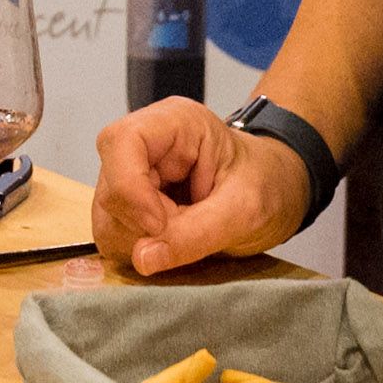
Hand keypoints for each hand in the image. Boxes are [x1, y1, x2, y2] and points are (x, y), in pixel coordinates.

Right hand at [91, 98, 309, 276]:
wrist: (275, 194)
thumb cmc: (267, 184)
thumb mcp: (246, 208)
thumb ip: (197, 233)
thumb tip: (142, 259)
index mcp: (174, 123)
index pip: (122, 143)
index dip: (130, 188)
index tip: (160, 223)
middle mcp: (144, 147)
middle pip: (110, 188)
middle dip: (145, 224)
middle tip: (190, 231)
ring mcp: (132, 179)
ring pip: (107, 219)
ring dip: (144, 241)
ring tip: (188, 234)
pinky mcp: (129, 210)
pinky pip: (116, 238)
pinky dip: (145, 251)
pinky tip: (176, 241)